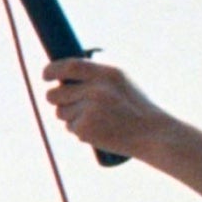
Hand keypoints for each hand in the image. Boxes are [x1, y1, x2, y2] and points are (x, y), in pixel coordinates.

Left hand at [43, 60, 177, 162]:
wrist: (155, 135)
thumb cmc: (139, 106)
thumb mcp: (125, 80)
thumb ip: (99, 72)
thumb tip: (67, 67)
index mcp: (109, 73)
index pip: (69, 66)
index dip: (51, 70)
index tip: (46, 75)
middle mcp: (97, 90)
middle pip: (55, 93)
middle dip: (57, 98)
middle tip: (70, 102)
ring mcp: (90, 110)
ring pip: (60, 112)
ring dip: (70, 116)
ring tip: (96, 118)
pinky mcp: (85, 129)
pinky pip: (69, 128)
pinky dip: (79, 130)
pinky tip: (100, 130)